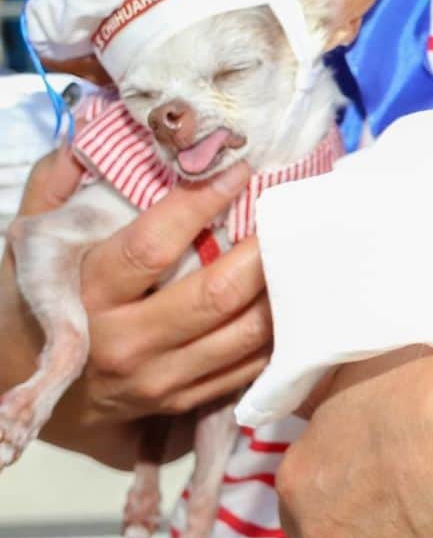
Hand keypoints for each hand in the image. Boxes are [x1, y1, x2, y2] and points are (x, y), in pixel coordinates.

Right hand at [1, 150, 272, 467]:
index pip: (152, 246)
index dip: (200, 204)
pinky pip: (247, 368)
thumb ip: (55, 186)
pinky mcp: (182, 401)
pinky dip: (276, 333)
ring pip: (243, 336)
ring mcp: (158, 379)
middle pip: (214, 296)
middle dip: (261, 253)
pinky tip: (291, 299)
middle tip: (290, 217)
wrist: (22, 388)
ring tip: (301, 254)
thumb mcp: (28, 242)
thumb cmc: (34, 302)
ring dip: (281, 293)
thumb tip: (90, 135)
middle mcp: (125, 342)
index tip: (239, 169)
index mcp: (86, 295)